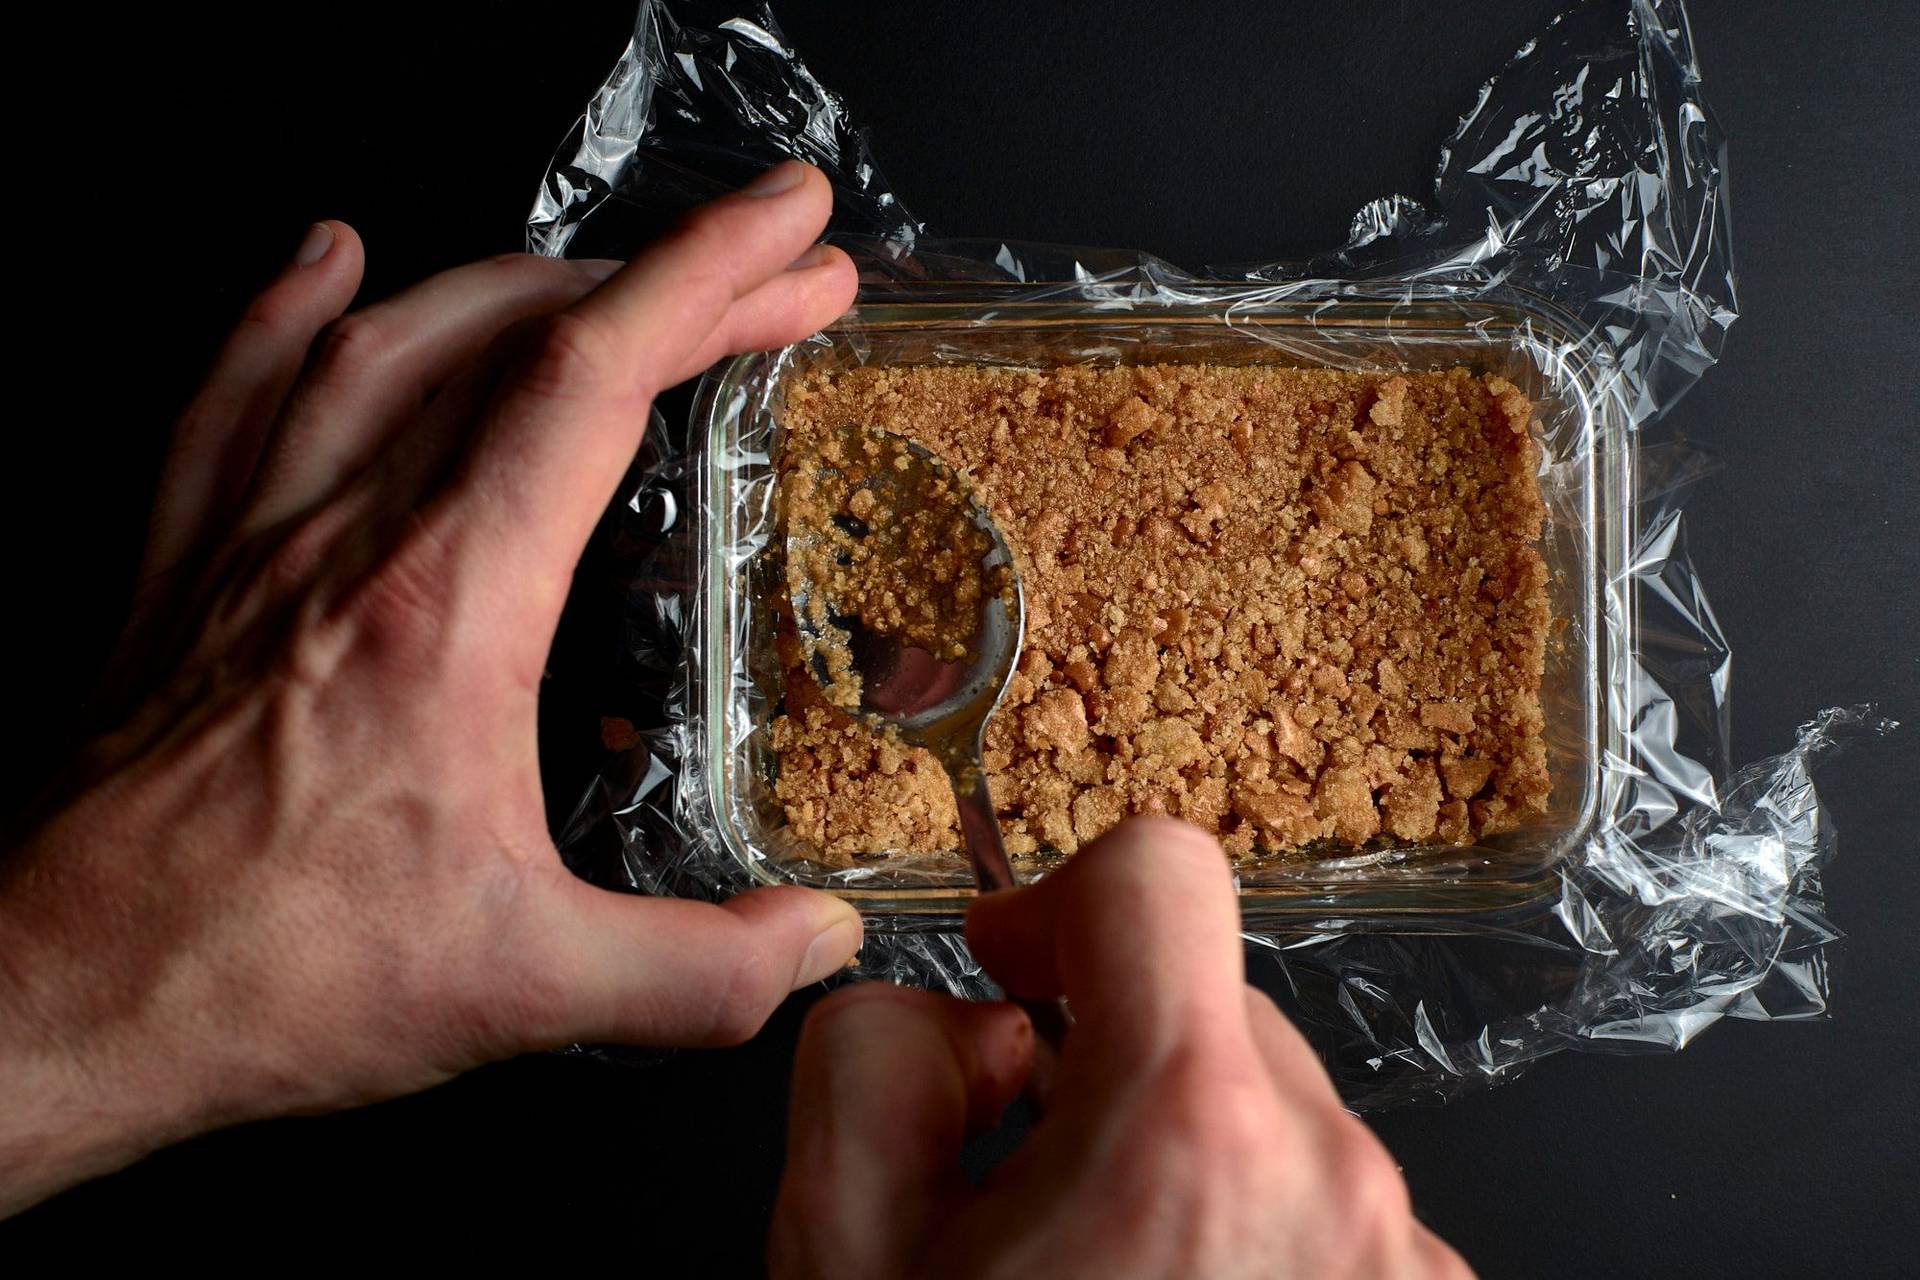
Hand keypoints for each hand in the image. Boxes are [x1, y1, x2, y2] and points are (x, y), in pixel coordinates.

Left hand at [0, 161, 860, 1214]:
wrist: (62, 999)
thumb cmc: (262, 972)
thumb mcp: (521, 989)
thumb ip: (699, 973)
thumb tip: (817, 942)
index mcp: (446, 605)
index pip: (594, 379)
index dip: (711, 280)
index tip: (793, 232)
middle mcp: (346, 534)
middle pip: (517, 331)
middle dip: (665, 273)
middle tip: (766, 270)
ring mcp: (253, 535)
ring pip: (391, 336)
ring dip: (521, 280)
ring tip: (610, 275)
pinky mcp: (187, 567)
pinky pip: (235, 390)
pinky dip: (289, 307)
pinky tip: (327, 260)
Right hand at [770, 818, 1471, 1278]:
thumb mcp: (838, 1252)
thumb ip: (872, 1059)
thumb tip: (959, 1018)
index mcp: (1187, 1132)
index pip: (1162, 870)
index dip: (1061, 898)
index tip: (1017, 974)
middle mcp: (1333, 1180)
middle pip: (1210, 1004)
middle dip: (1110, 1056)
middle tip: (1026, 1188)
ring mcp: (1400, 1257)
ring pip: (1272, 1112)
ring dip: (1183, 1154)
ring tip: (1104, 1276)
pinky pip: (1331, 1205)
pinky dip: (1253, 1230)